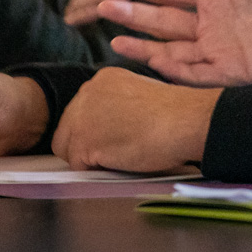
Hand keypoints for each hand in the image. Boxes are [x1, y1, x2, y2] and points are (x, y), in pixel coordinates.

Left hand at [53, 68, 216, 171]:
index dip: (93, 129)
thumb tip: (107, 128)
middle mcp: (86, 93)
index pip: (80, 111)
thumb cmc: (175, 113)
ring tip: (118, 158)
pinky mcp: (84, 142)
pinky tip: (119, 163)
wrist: (183, 121)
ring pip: (68, 149)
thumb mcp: (139, 96)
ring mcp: (82, 118)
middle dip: (84, 143)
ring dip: (89, 158)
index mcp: (102, 80)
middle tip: (111, 153)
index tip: (110, 137)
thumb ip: (116, 105)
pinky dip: (96, 171)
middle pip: (67, 128)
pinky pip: (79, 167)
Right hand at [97, 0, 251, 83]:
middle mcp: (214, 20)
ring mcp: (222, 46)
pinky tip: (153, 59)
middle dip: (132, 13)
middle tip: (100, 5)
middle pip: (163, 18)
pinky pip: (196, 72)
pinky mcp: (235, 68)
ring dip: (144, 44)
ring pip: (171, 48)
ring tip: (113, 38)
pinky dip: (173, 68)